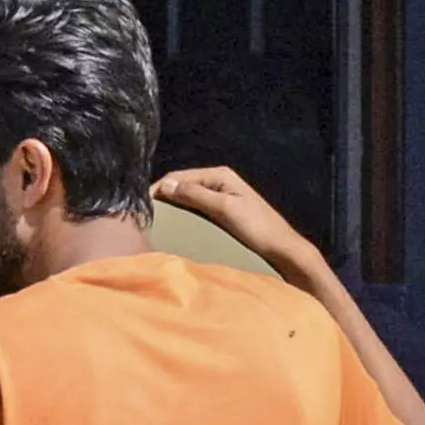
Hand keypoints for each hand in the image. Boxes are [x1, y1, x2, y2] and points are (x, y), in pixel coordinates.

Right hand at [150, 164, 327, 283]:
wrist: (283, 249)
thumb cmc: (257, 228)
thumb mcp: (224, 208)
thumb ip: (196, 195)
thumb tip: (165, 186)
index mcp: (220, 175)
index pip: (179, 176)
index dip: (159, 188)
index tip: (141, 205)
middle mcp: (220, 181)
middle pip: (183, 185)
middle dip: (164, 196)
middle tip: (145, 215)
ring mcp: (223, 196)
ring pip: (189, 197)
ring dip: (173, 206)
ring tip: (157, 221)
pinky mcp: (225, 211)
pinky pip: (197, 208)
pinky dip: (184, 213)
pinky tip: (177, 225)